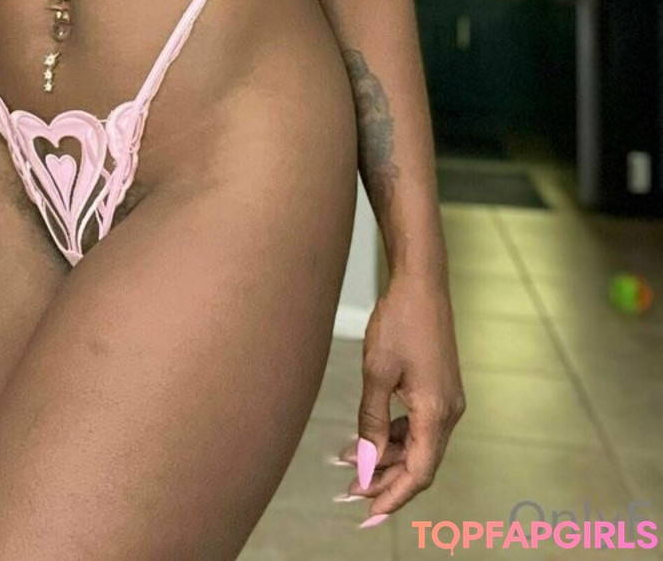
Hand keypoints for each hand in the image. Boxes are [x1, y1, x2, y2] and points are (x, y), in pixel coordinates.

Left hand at [334, 271, 464, 526]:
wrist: (421, 282)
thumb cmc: (399, 321)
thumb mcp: (377, 373)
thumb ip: (371, 421)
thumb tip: (364, 464)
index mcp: (437, 413)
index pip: (419, 473)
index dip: (393, 497)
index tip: (367, 514)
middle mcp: (449, 412)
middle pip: (418, 463)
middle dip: (384, 480)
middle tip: (348, 492)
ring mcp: (447, 399)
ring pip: (417, 444)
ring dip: (385, 457)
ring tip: (347, 463)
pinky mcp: (439, 388)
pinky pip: (417, 425)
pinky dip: (393, 435)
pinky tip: (366, 436)